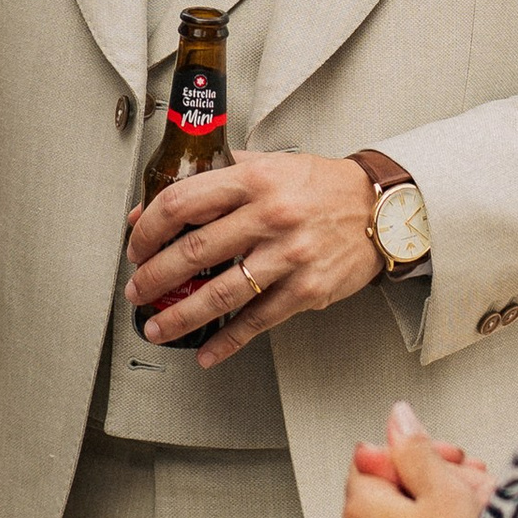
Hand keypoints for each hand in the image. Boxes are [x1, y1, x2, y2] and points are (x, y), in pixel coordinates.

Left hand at [124, 147, 381, 361]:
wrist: (381, 208)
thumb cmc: (320, 186)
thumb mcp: (269, 165)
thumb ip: (216, 177)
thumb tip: (157, 206)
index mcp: (254, 181)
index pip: (183, 202)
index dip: (149, 228)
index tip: (136, 245)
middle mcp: (270, 216)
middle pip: (194, 252)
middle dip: (155, 277)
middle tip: (137, 291)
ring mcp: (290, 256)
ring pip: (220, 293)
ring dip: (180, 316)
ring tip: (156, 326)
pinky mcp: (307, 290)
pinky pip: (258, 320)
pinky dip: (228, 341)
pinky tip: (206, 352)